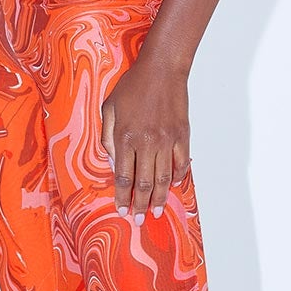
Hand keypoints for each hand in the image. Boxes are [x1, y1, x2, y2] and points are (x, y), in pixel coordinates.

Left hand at [100, 55, 190, 222]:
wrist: (162, 70)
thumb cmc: (132, 87)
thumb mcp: (109, 109)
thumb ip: (107, 137)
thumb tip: (112, 163)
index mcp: (126, 137)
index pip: (123, 176)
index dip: (122, 197)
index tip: (121, 210)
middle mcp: (147, 143)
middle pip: (144, 183)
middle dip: (140, 205)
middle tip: (138, 221)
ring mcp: (167, 141)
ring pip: (163, 178)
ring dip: (159, 198)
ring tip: (156, 212)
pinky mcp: (182, 136)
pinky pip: (180, 164)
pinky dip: (177, 178)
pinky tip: (172, 187)